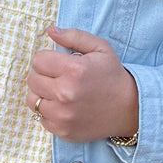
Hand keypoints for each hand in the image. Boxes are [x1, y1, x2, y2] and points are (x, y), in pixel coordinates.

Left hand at [26, 25, 138, 142]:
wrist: (130, 109)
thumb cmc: (113, 76)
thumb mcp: (100, 49)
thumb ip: (74, 37)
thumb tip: (50, 31)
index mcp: (74, 70)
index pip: (38, 60)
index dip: (47, 59)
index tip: (58, 63)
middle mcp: (65, 94)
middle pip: (32, 79)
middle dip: (43, 75)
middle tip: (59, 77)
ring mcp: (62, 115)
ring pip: (32, 100)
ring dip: (42, 94)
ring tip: (58, 92)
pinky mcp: (62, 131)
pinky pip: (41, 118)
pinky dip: (49, 111)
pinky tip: (64, 107)